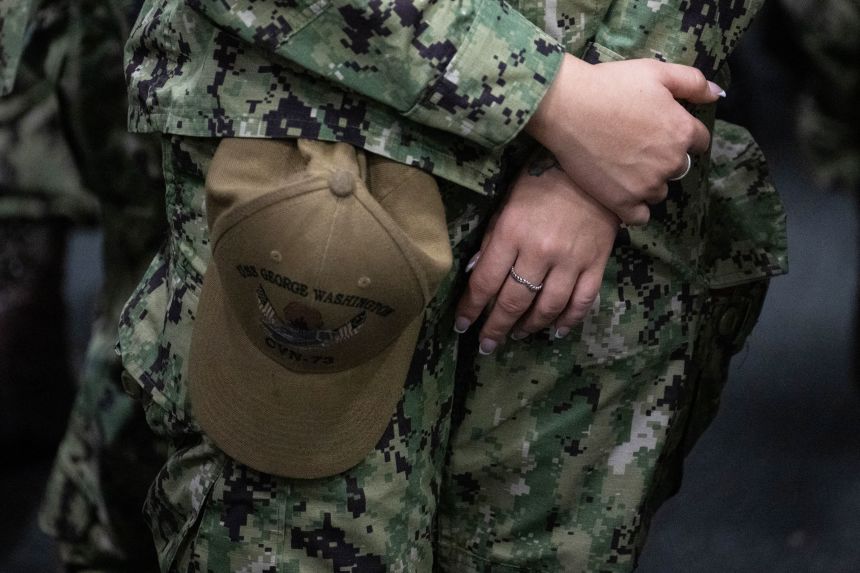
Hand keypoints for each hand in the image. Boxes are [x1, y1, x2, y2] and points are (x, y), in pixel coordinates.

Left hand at [454, 156, 618, 354]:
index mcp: (512, 233)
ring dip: (528, 327)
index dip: (471, 308)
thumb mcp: (506, 204)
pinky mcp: (597, 263)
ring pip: (547, 307)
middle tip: (486, 345)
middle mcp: (540, 251)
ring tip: (516, 335)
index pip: (485, 282)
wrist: (591, 167)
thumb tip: (474, 276)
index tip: (462, 326)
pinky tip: (554, 331)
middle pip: (514, 301)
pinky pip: (582, 302)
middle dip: (496, 327)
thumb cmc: (541, 182)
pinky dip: (568, 321)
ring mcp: (571, 260)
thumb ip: (492, 240)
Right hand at [526, 54, 722, 224]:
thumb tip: (717, 94)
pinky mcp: (622, 202)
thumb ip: (692, 82)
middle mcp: (670, 162)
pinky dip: (634, 208)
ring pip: (659, 192)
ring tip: (622, 167)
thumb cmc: (610, 85)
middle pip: (678, 168)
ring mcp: (647, 185)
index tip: (658, 129)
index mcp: (682, 131)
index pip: (699, 141)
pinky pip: (639, 217)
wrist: (566, 107)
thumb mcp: (656, 71)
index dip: (680, 133)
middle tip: (635, 146)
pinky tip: (621, 193)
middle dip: (663, 159)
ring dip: (648, 183)